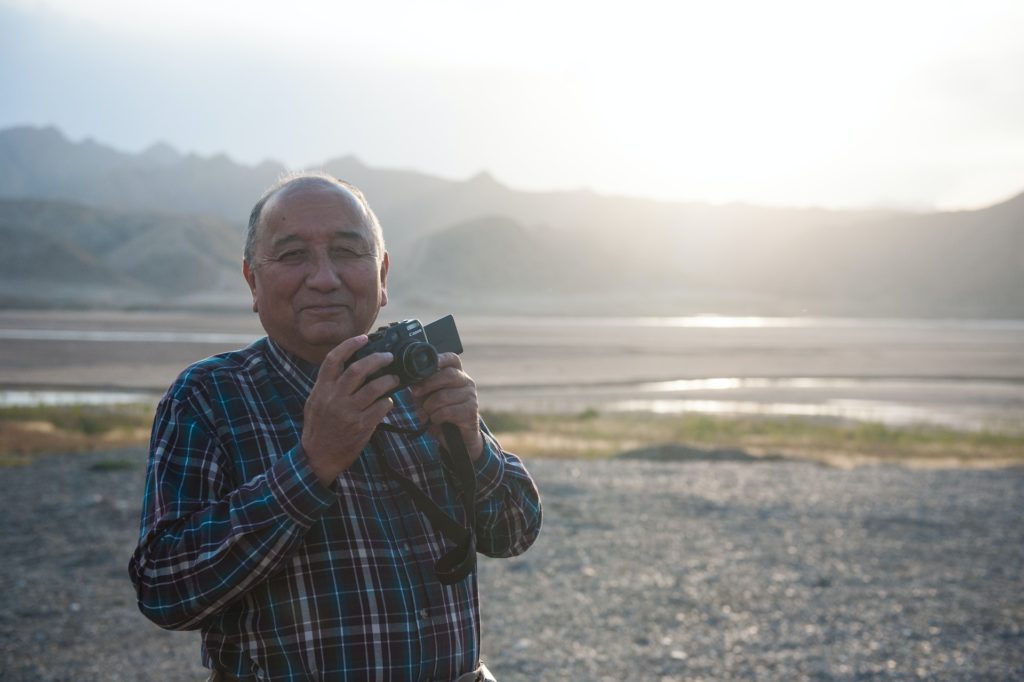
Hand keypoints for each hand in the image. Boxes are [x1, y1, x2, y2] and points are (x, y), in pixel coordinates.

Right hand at [301, 335, 399, 484]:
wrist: (318, 456)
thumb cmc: (318, 427)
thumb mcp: (315, 401)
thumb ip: (329, 384)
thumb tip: (349, 365)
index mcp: (322, 389)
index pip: (333, 360)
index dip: (349, 345)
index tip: (364, 338)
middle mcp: (334, 398)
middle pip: (358, 369)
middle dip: (377, 359)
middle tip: (389, 357)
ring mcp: (348, 412)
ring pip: (374, 388)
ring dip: (388, 381)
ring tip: (394, 379)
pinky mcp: (361, 426)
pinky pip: (381, 408)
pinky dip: (388, 402)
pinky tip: (388, 401)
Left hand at [409, 353, 483, 460]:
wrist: (457, 438)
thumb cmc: (441, 414)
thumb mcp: (427, 399)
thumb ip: (421, 388)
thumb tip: (411, 381)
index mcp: (456, 374)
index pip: (452, 359)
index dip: (441, 358)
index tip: (430, 363)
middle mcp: (466, 382)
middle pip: (448, 375)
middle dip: (428, 384)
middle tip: (416, 393)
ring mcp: (471, 396)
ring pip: (444, 395)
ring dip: (430, 406)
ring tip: (427, 412)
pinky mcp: (471, 411)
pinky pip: (447, 411)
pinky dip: (436, 417)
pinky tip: (436, 420)